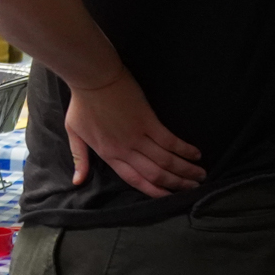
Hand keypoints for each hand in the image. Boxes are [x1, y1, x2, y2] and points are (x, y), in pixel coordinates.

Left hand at [64, 68, 203, 197]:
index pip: (135, 180)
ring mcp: (137, 136)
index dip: (154, 191)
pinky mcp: (148, 120)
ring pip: (166, 160)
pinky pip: (170, 140)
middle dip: (176, 184)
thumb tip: (77, 181)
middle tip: (193, 188)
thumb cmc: (81, 103)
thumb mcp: (74, 132)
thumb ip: (79, 158)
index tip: (170, 197)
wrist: (92, 77)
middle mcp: (125, 150)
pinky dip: (184, 149)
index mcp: (108, 154)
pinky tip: (196, 154)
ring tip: (200, 175)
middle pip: (155, 174)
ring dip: (185, 169)